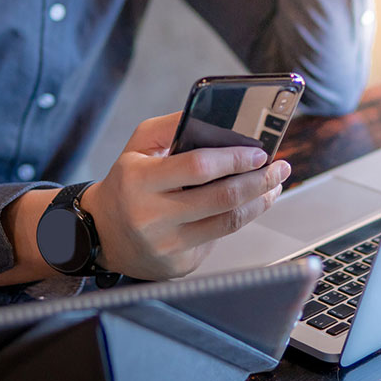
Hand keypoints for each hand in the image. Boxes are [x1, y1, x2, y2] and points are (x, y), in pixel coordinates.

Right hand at [80, 112, 289, 279]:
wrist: (101, 233)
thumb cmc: (127, 182)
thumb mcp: (138, 146)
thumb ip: (172, 126)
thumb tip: (216, 116)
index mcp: (139, 180)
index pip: (198, 167)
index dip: (235, 159)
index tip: (259, 152)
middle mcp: (151, 216)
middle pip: (222, 198)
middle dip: (260, 181)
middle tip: (279, 168)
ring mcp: (166, 245)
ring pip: (228, 223)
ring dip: (259, 202)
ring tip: (273, 186)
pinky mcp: (178, 265)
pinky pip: (218, 240)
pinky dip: (237, 220)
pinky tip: (247, 206)